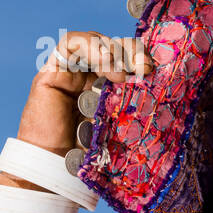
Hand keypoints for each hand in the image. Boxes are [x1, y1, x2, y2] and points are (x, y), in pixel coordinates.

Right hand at [0, 32, 153, 190]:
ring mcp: (69, 73)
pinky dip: (90, 46)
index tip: (154, 69)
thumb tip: (160, 90)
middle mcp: (88, 78)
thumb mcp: (120, 130)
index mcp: (107, 90)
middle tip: (145, 66)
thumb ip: (133, 109)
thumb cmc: (86, 157)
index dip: (140, 58)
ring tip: (123, 70)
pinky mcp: (51, 73)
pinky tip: (105, 62)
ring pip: (94, 41)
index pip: (127, 60)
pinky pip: (69, 45)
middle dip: (132, 51)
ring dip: (113, 49)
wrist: (55, 170)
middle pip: (113, 47)